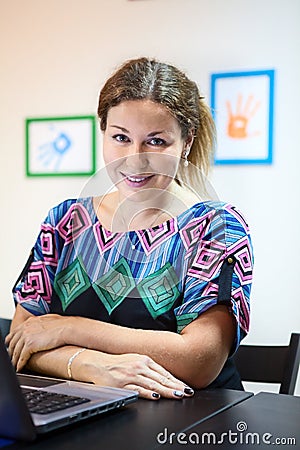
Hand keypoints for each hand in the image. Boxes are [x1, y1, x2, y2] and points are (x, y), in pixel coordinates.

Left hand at [5, 314, 69, 370]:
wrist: (67, 328)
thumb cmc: (62, 324)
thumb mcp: (47, 319)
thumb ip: (39, 323)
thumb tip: (39, 327)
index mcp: (29, 322)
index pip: (14, 333)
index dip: (11, 342)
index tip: (10, 347)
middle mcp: (25, 328)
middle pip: (13, 343)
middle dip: (11, 352)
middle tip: (11, 359)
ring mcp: (26, 336)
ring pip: (16, 351)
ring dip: (14, 360)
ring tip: (14, 366)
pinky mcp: (30, 345)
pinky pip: (21, 357)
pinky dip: (19, 364)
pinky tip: (19, 368)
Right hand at [73, 350, 193, 400]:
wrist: (97, 364)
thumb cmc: (118, 364)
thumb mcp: (136, 360)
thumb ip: (150, 369)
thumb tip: (166, 379)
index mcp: (145, 360)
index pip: (164, 372)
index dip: (176, 381)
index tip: (186, 387)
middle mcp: (140, 366)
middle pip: (161, 379)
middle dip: (176, 387)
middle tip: (187, 393)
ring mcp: (131, 376)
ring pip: (153, 384)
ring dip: (166, 391)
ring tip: (177, 395)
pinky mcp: (123, 385)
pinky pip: (137, 390)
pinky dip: (147, 393)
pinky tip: (156, 396)